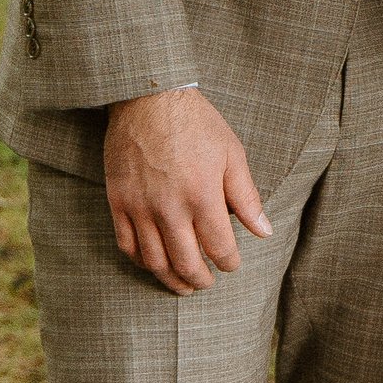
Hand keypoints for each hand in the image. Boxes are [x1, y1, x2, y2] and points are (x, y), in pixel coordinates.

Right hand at [103, 85, 272, 294]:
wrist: (148, 98)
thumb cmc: (196, 123)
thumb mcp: (231, 154)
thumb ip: (247, 197)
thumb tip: (264, 232)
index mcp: (202, 195)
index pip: (219, 247)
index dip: (229, 262)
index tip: (232, 265)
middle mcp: (169, 207)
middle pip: (186, 262)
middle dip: (200, 279)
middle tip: (207, 284)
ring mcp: (140, 206)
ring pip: (154, 260)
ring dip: (170, 279)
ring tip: (182, 284)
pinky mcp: (118, 201)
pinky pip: (126, 244)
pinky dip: (141, 261)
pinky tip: (153, 263)